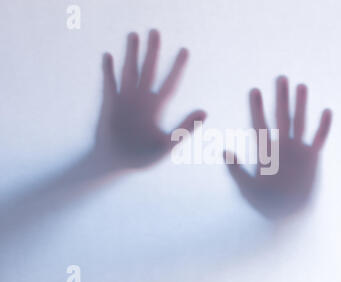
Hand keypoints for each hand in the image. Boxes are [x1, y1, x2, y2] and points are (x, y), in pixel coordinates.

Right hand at [94, 30, 205, 170]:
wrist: (117, 163)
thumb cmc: (143, 157)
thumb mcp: (168, 144)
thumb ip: (185, 128)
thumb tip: (205, 111)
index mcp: (157, 108)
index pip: (170, 83)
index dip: (178, 67)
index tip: (185, 50)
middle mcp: (142, 100)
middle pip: (148, 70)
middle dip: (152, 51)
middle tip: (155, 31)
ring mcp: (125, 100)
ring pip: (129, 71)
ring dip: (131, 54)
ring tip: (133, 35)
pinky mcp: (110, 105)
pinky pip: (110, 84)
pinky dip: (109, 71)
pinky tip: (109, 56)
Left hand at [224, 76, 331, 218]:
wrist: (285, 214)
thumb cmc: (263, 203)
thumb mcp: (247, 188)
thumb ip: (235, 170)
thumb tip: (224, 151)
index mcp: (265, 151)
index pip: (260, 124)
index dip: (256, 108)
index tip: (253, 90)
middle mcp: (281, 146)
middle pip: (281, 117)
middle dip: (281, 98)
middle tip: (280, 78)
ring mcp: (297, 150)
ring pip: (300, 122)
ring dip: (301, 105)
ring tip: (301, 85)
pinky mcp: (311, 159)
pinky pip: (319, 139)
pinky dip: (323, 127)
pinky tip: (326, 111)